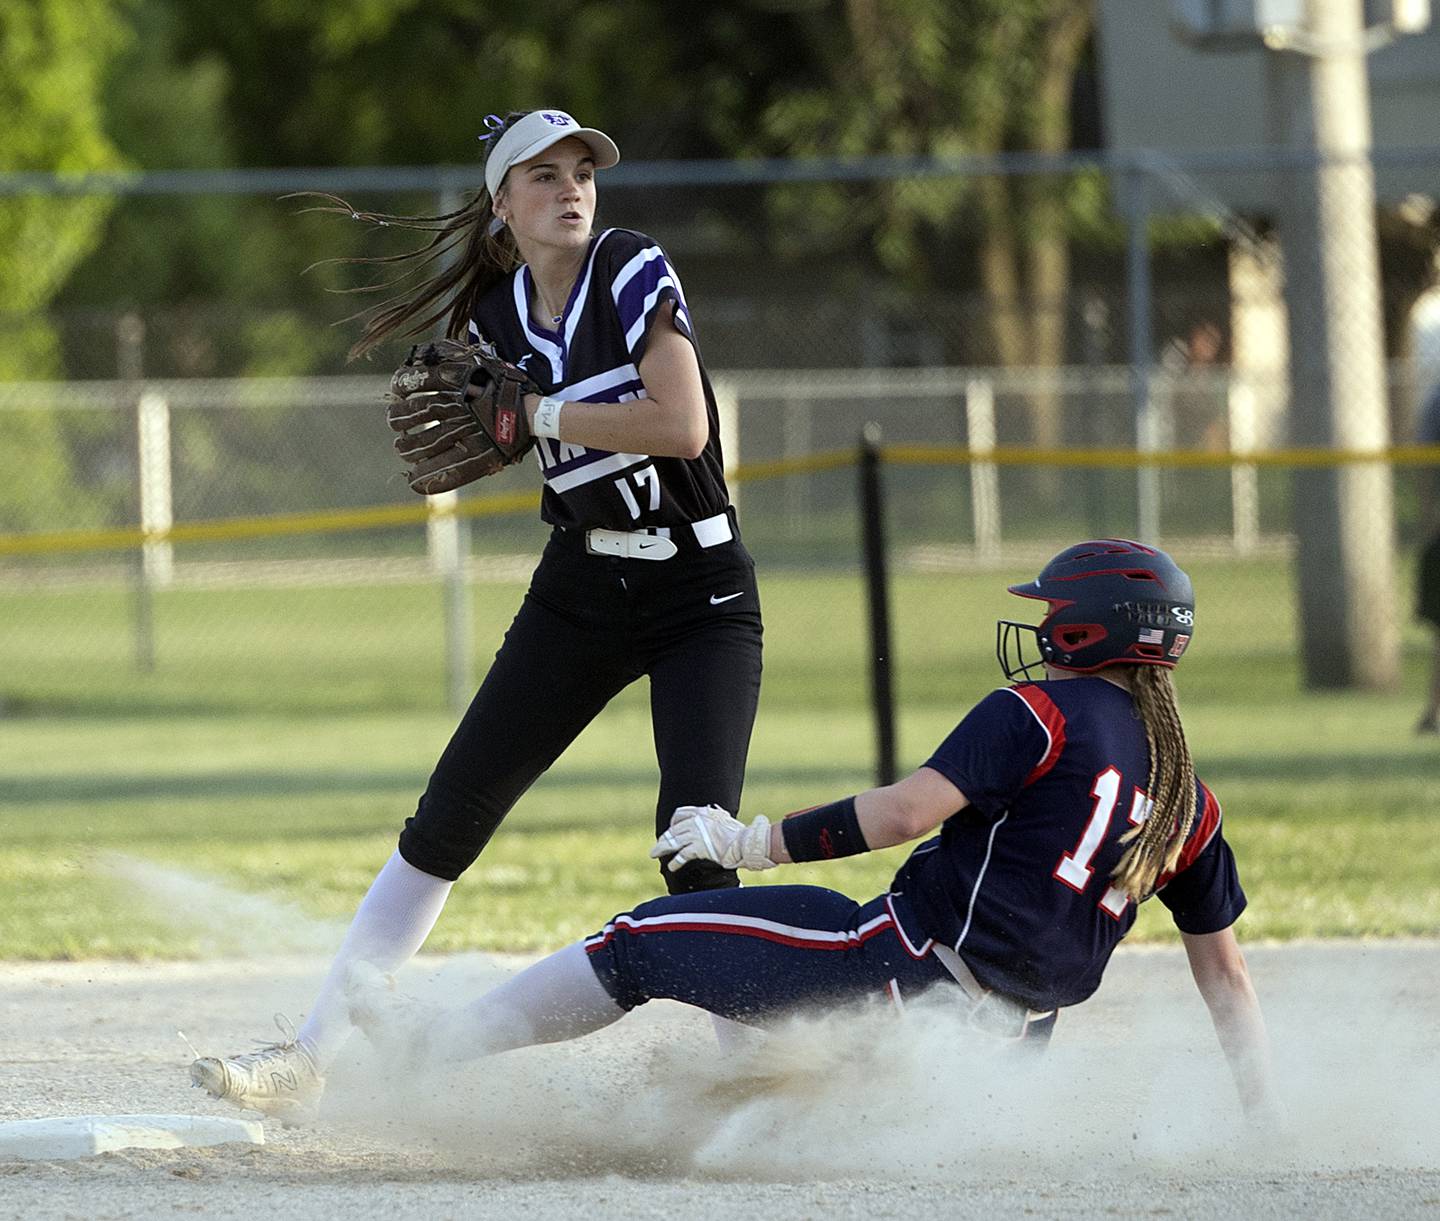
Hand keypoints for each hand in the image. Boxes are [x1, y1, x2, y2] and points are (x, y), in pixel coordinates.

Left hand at [650, 804, 776, 871]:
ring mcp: (697, 833)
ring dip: (662, 848)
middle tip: (656, 847)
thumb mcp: (724, 820)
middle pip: (673, 829)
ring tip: (654, 855)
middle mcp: (697, 820)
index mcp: (703, 812)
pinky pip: (682, 855)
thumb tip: (712, 815)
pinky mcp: (699, 847)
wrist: (746, 842)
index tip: (671, 831)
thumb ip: (714, 819)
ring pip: (673, 841)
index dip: (673, 823)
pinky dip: (675, 862)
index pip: (680, 814)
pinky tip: (672, 867)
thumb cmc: (739, 834)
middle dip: (663, 838)